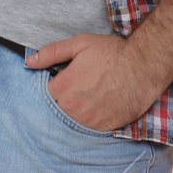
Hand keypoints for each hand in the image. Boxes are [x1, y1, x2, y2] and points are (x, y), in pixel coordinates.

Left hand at [25, 33, 167, 132]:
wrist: (143, 66)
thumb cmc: (112, 53)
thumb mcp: (80, 44)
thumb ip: (52, 53)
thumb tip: (30, 62)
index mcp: (62, 86)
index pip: (47, 92)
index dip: (58, 84)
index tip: (68, 78)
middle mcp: (71, 107)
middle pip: (59, 108)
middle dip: (66, 97)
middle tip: (83, 86)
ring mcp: (87, 120)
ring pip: (73, 119)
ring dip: (78, 110)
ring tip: (92, 95)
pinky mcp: (102, 127)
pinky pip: (89, 128)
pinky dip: (92, 119)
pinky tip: (101, 104)